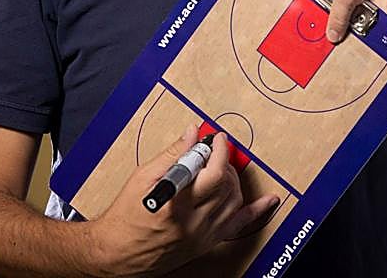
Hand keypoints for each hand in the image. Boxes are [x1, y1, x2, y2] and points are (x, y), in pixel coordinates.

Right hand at [83, 126, 278, 276]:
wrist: (117, 253)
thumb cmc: (125, 216)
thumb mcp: (142, 178)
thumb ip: (172, 155)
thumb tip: (193, 134)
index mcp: (177, 202)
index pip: (212, 172)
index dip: (218, 150)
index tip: (217, 138)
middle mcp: (194, 221)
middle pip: (227, 184)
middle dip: (224, 161)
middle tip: (214, 151)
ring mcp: (203, 234)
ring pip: (235, 200)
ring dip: (233, 179)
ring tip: (220, 169)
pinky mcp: (207, 243)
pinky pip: (239, 225)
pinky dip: (257, 211)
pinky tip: (269, 200)